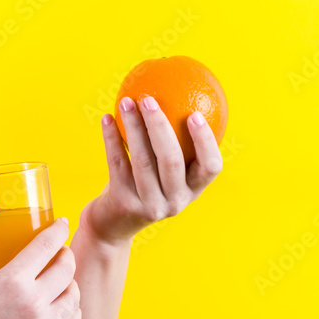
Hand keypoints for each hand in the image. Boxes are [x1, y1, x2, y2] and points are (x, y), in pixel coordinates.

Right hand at [0, 219, 80, 318]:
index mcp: (11, 280)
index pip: (46, 245)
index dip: (58, 230)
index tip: (62, 224)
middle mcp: (32, 301)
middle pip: (66, 268)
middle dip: (66, 255)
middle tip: (60, 253)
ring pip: (74, 296)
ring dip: (71, 284)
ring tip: (62, 281)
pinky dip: (72, 312)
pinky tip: (62, 308)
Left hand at [83, 96, 223, 247]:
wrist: (113, 223)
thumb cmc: (143, 186)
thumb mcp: (163, 172)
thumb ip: (174, 145)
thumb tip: (176, 94)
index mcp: (192, 189)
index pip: (211, 167)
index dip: (206, 142)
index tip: (195, 114)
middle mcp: (176, 200)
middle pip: (172, 160)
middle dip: (160, 126)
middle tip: (149, 99)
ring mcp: (149, 204)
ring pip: (142, 160)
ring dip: (133, 127)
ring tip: (126, 102)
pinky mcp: (124, 202)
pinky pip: (117, 163)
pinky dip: (111, 138)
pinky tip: (107, 118)